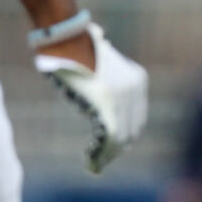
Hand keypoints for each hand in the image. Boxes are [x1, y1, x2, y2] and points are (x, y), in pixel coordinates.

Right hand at [34, 22, 148, 174]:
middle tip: (99, 162)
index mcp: (137, 79)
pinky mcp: (107, 105)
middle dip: (116, 149)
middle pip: (132, 130)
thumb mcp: (98, 64)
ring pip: (121, 137)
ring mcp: (122, 97)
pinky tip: (91, 163)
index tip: (110, 150)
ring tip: (94, 166)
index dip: (124, 138)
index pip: (136, 118)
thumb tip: (101, 76)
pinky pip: (109, 136)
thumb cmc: (72, 46)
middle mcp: (135, 89)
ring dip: (106, 155)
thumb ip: (104, 78)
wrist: (64, 36)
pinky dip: (100, 154)